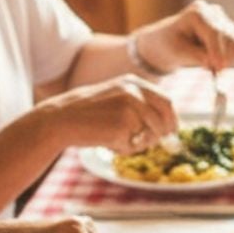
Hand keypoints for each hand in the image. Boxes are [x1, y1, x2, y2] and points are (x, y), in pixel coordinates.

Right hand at [47, 77, 178, 154]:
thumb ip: (140, 104)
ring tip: (115, 138)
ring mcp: (130, 107)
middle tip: (148, 143)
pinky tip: (105, 141)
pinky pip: (134, 146)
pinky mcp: (123, 125)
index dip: (172, 120)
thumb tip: (170, 125)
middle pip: (165, 120)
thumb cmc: (88, 113)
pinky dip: (123, 149)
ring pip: (151, 136)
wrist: (61, 119)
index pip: (166, 102)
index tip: (171, 132)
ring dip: (139, 144)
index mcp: (134, 83)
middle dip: (162, 135)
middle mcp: (135, 92)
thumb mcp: (116, 97)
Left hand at [135, 0, 233, 74]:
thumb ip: (197, 56)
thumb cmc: (171, 44)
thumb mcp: (178, 52)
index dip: (217, 50)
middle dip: (221, 57)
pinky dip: (227, 57)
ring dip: (224, 58)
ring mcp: (224, 19)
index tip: (218, 68)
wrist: (171, 40)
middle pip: (228, 37)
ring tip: (206, 60)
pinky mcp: (231, 29)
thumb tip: (218, 63)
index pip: (213, 32)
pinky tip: (212, 56)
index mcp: (197, 12)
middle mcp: (213, 11)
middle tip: (210, 69)